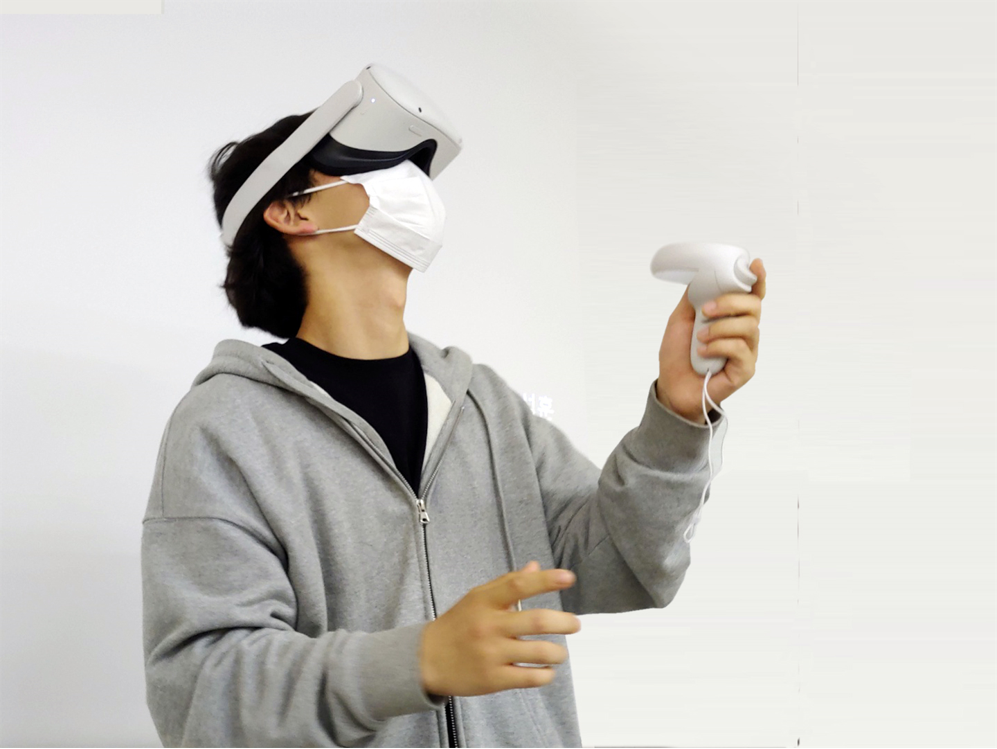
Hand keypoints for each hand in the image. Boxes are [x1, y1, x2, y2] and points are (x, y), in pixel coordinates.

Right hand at [419, 560, 581, 696]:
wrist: (426, 659)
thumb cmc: (458, 624)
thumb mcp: (477, 598)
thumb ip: (507, 583)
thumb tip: (536, 567)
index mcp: (485, 601)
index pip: (519, 585)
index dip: (546, 580)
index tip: (568, 577)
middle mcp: (489, 626)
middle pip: (536, 621)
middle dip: (564, 622)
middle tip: (575, 624)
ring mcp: (491, 654)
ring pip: (538, 652)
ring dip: (558, 652)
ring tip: (560, 652)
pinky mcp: (493, 679)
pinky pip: (530, 678)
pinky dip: (546, 674)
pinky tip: (546, 670)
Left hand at [656, 258, 766, 420]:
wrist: (672, 386)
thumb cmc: (679, 354)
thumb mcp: (681, 319)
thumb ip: (694, 298)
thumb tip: (702, 274)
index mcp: (732, 316)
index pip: (752, 295)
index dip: (757, 279)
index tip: (755, 266)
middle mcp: (744, 331)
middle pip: (754, 305)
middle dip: (729, 302)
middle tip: (706, 311)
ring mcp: (747, 350)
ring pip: (748, 326)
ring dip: (719, 328)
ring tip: (700, 338)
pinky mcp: (746, 369)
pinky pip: (740, 349)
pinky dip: (718, 346)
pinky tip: (703, 352)